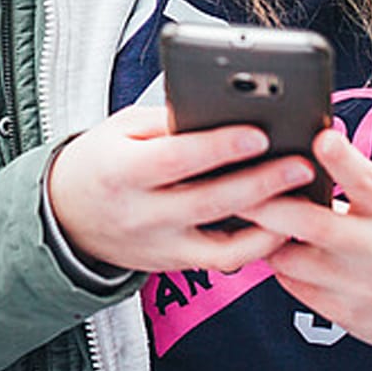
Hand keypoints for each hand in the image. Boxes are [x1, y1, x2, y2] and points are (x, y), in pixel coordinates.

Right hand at [46, 105, 321, 274]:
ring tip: (304, 200)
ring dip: (269, 223)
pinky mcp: (174, 263)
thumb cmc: (101, 160)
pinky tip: (283, 225)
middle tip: (302, 164)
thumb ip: (169, 121)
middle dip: (262, 183)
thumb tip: (222, 107)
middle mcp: (141, 214)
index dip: (219, 147)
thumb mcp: (122, 128)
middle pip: (209, 201)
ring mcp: (159, 245)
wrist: (67, 215)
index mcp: (122, 171)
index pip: (176, 160)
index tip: (259, 133)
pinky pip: (223, 260)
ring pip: (223, 244)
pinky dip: (257, 246)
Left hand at [242, 128, 371, 370]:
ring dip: (266, 237)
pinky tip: (278, 251)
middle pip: (315, 225)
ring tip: (252, 218)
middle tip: (238, 186)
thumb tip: (305, 147)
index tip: (322, 138)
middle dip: (271, 205)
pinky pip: (293, 285)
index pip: (368, 181)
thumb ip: (355, 182)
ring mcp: (358, 285)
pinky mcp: (343, 314)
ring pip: (289, 258)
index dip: (343, 160)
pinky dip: (280, 265)